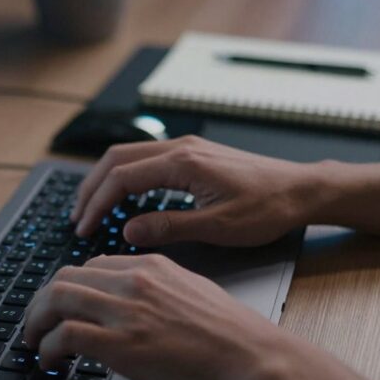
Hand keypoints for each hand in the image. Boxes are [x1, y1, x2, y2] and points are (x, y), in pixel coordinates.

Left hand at [23, 254, 293, 379]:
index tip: (62, 307)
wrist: (257, 362)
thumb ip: (160, 290)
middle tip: (36, 324)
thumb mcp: (194, 293)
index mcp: (153, 266)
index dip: (70, 288)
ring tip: (34, 342)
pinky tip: (49, 360)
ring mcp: (127, 310)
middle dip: (42, 302)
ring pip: (56, 298)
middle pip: (65, 277)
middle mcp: (135, 280)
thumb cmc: (237, 338)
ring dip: (35, 322)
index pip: (92, 266)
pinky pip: (64, 334)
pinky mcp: (122, 344)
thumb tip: (137, 303)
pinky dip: (47, 347)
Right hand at [71, 136, 321, 246]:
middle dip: (90, 188)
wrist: (302, 190)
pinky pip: (146, 158)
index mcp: (182, 163)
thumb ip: (169, 227)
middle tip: (78, 217)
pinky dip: (125, 176)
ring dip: (105, 180)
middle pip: (116, 159)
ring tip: (92, 207)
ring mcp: (186, 148)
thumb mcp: (218, 227)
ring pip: (128, 155)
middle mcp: (180, 148)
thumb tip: (128, 231)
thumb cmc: (268, 208)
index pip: (121, 179)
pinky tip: (124, 196)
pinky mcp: (193, 154)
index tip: (85, 228)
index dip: (97, 204)